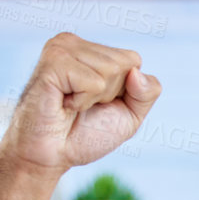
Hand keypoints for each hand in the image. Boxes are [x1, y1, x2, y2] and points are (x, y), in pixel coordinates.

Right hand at [0, 33, 161, 175]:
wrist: (51, 156)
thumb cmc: (85, 135)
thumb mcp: (130, 115)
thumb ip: (147, 92)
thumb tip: (137, 71)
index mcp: (91, 50)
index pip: (133, 60)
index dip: (124, 91)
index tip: (97, 104)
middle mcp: (75, 43)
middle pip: (124, 64)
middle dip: (109, 94)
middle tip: (80, 106)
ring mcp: (61, 48)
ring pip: (110, 71)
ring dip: (93, 99)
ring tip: (70, 105)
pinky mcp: (53, 61)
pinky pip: (93, 82)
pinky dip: (82, 101)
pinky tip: (62, 104)